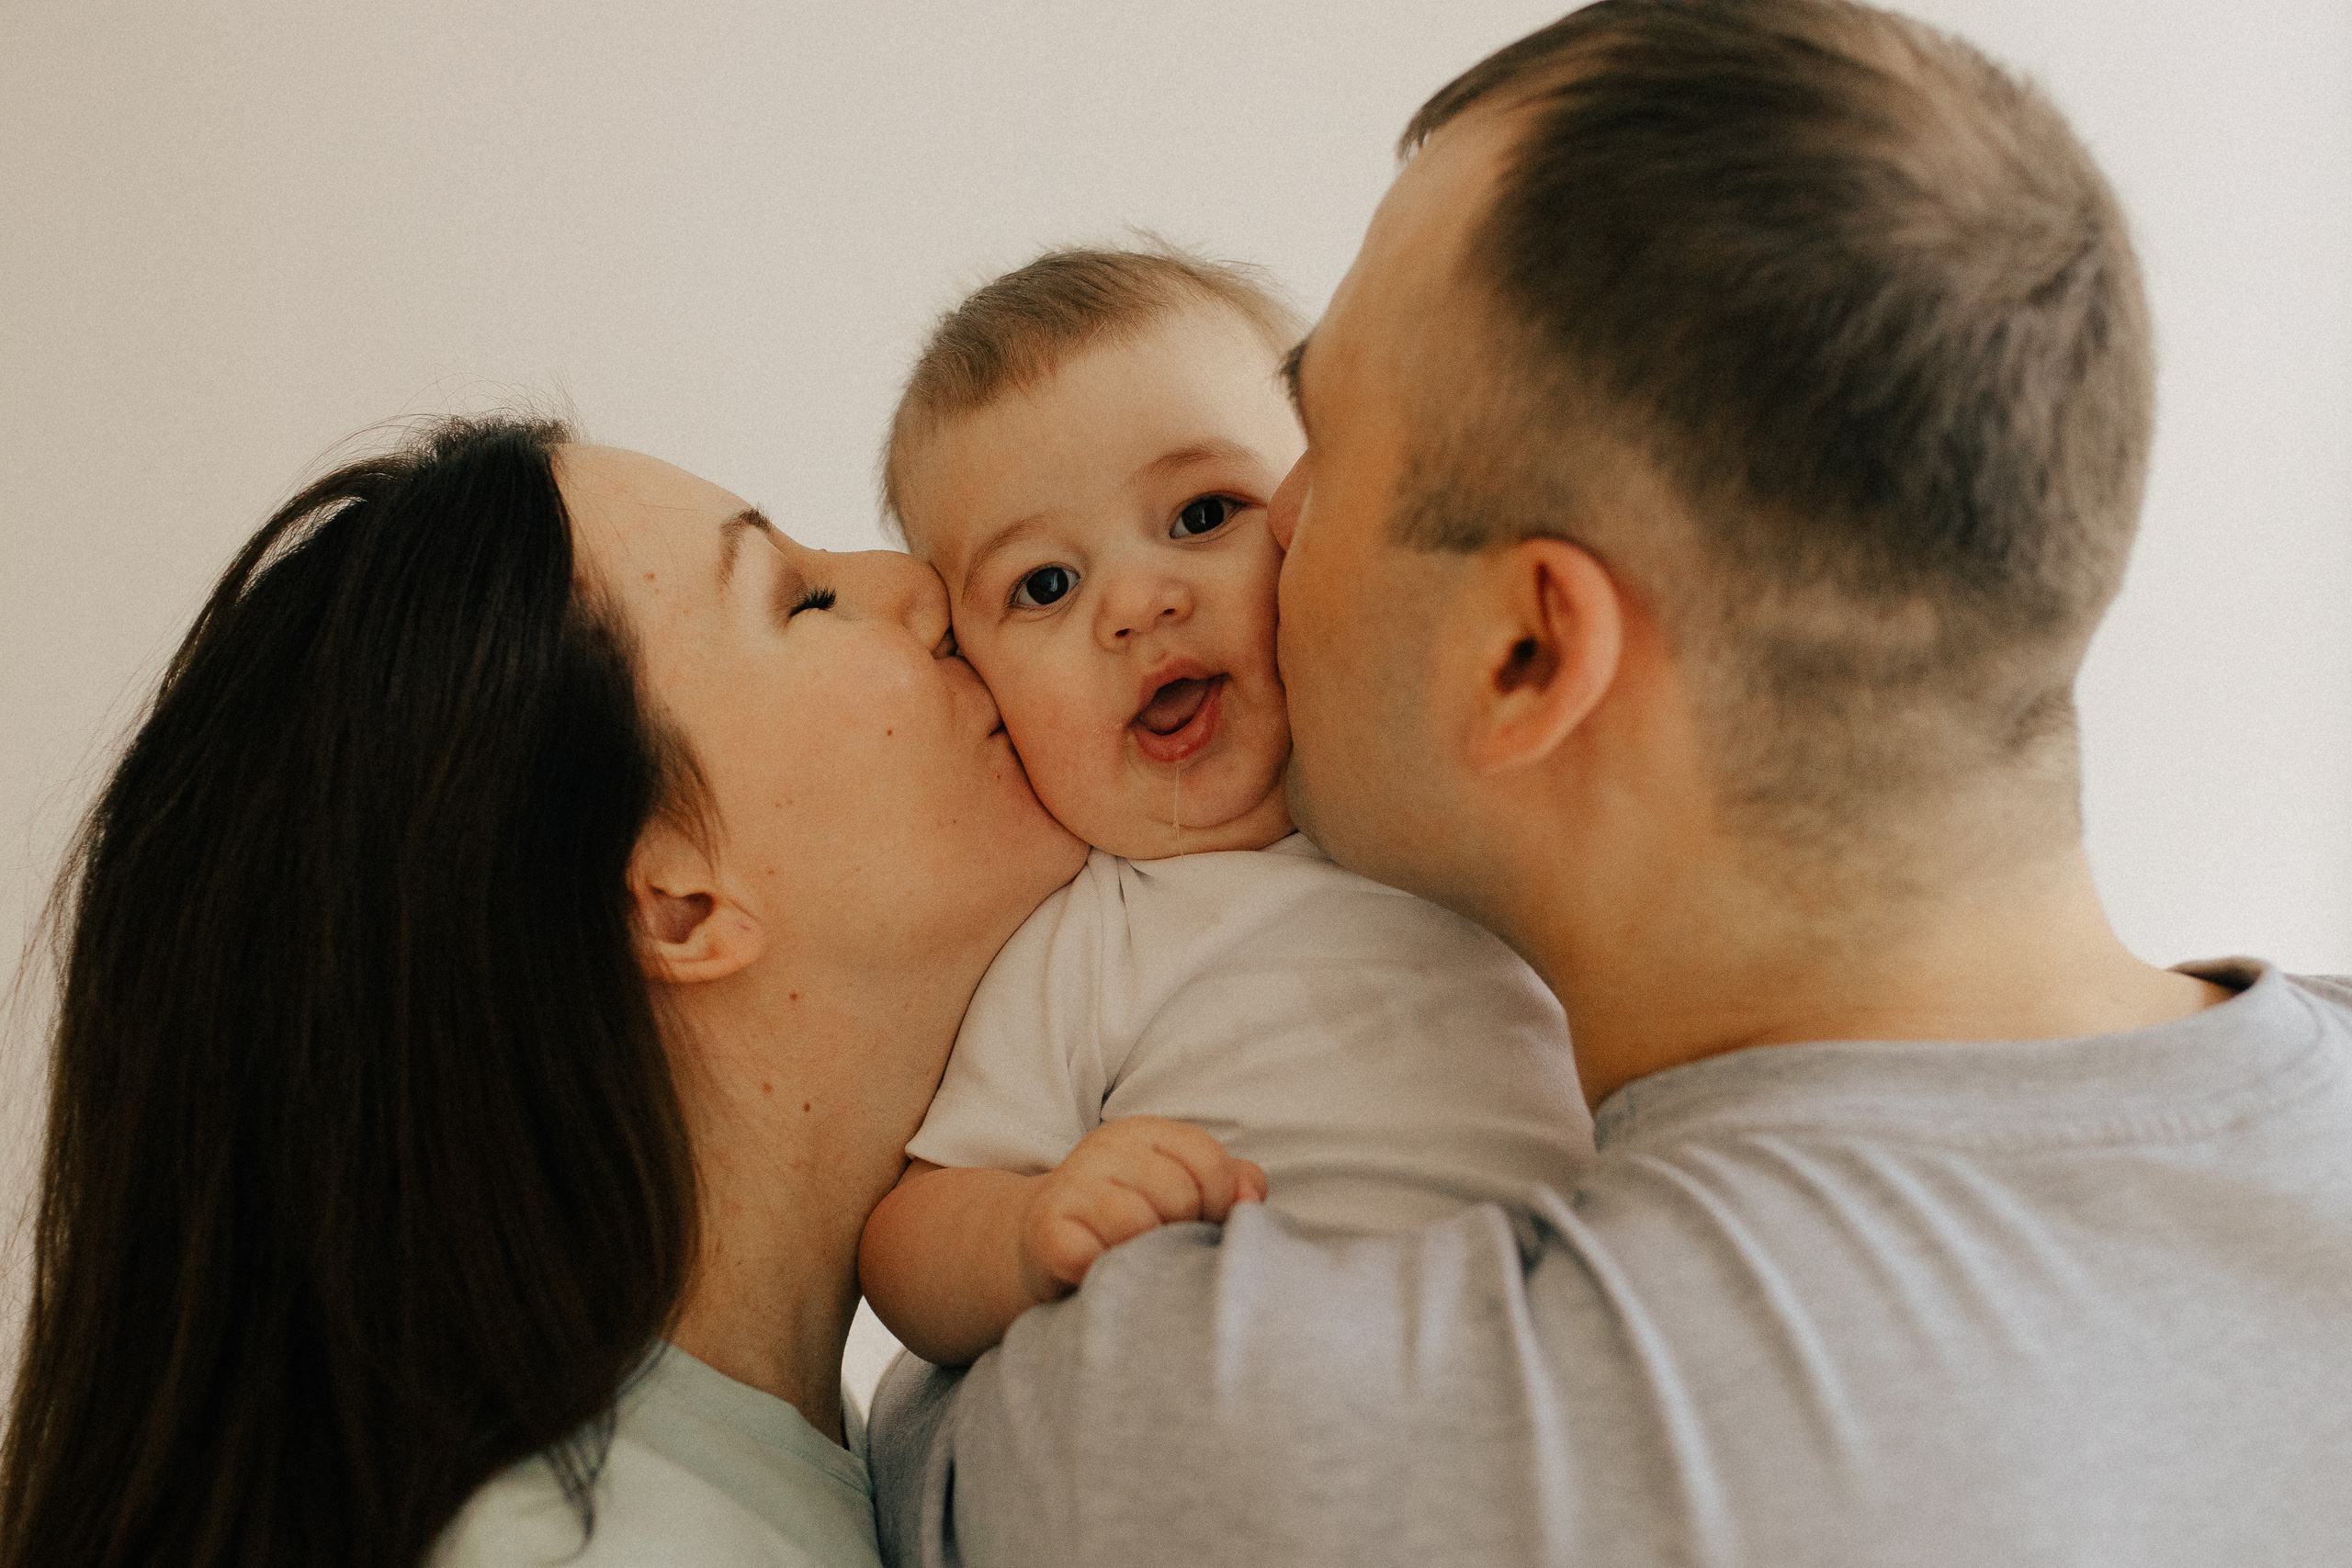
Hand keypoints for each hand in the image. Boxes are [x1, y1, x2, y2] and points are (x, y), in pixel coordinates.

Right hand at [1017, 1117, 1268, 1302]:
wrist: (1037, 1246)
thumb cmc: (1126, 1218)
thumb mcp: (1180, 1186)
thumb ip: (1230, 1183)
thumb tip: (1250, 1199)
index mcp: (1144, 1132)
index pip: (1210, 1162)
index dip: (1220, 1203)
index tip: (1202, 1223)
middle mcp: (1105, 1148)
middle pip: (1180, 1196)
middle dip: (1182, 1233)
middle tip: (1160, 1246)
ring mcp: (1073, 1186)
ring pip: (1140, 1227)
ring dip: (1144, 1257)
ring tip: (1132, 1261)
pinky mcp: (1048, 1232)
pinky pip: (1098, 1259)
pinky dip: (1107, 1276)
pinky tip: (1100, 1274)